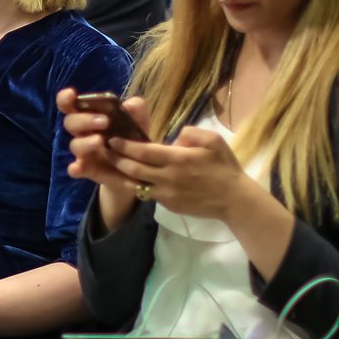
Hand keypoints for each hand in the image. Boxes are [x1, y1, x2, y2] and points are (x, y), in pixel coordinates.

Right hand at [59, 88, 152, 227]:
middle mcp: (83, 132)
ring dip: (85, 142)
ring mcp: (84, 152)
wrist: (140, 167)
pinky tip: (79, 168)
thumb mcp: (139, 121)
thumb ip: (137, 110)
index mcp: (90, 115)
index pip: (70, 104)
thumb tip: (129, 105)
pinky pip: (75, 169)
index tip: (72, 94)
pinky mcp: (87, 169)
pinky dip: (75, 168)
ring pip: (74, 145)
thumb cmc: (133, 137)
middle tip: (104, 121)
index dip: (66, 98)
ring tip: (100, 141)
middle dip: (84, 119)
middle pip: (70, 122)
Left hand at [104, 125, 253, 221]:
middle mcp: (167, 177)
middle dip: (116, 158)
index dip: (125, 145)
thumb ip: (191, 133)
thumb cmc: (224, 167)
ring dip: (121, 174)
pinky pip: (147, 193)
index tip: (112, 139)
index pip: (143, 151)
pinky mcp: (168, 205)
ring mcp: (166, 194)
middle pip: (133, 168)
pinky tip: (129, 178)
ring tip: (111, 164)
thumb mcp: (213, 141)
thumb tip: (174, 137)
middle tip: (105, 150)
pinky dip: (137, 185)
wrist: (234, 200)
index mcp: (177, 159)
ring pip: (136, 184)